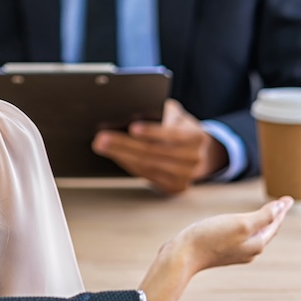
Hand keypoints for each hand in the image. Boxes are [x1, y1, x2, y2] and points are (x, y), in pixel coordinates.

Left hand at [92, 99, 227, 193]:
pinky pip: (146, 175)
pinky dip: (127, 164)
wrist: (199, 152)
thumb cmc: (179, 128)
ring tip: (101, 145)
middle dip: (125, 144)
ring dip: (121, 155)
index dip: (152, 132)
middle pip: (154, 152)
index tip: (132, 128)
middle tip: (102, 138)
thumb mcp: (175, 115)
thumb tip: (129, 112)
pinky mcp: (174, 187)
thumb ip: (159, 114)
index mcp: (196, 137)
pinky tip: (114, 154)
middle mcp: (193, 159)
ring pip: (148, 166)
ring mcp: (185, 176)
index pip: (173, 135)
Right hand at [136, 196, 291, 300]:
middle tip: (281, 205)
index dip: (281, 209)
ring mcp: (235, 252)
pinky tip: (240, 226)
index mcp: (257, 243)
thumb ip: (262, 216)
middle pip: (266, 230)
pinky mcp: (222, 251)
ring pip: (254, 235)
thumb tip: (280, 208)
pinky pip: (240, 237)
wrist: (183, 256)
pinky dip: (246, 228)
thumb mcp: (239, 223)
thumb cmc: (210, 237)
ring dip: (261, 223)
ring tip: (264, 215)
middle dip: (274, 217)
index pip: (274, 223)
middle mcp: (249, 250)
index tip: (288, 198)